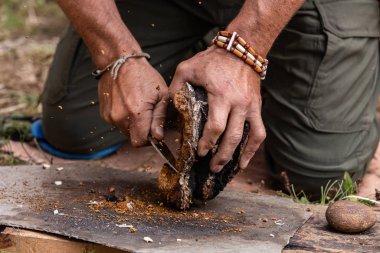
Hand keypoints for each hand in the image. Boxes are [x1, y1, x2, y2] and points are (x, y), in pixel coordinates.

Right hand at [98, 58, 168, 146]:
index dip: (149, 140)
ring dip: (132, 124)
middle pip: (133, 137)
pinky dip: (123, 118)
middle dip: (142, 131)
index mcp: (136, 114)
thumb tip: (158, 137)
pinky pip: (117, 123)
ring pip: (125, 131)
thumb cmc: (143, 75)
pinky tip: (127, 104)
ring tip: (137, 106)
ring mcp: (110, 116)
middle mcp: (120, 118)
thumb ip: (159, 119)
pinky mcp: (104, 113)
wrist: (119, 61)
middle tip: (147, 114)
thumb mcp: (161, 95)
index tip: (154, 131)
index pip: (140, 142)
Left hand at [169, 46, 265, 171]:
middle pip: (233, 136)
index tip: (200, 152)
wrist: (240, 50)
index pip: (216, 126)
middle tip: (211, 167)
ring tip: (229, 169)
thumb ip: (175, 89)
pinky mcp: (257, 107)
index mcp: (220, 95)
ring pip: (250, 137)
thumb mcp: (186, 69)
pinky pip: (260, 132)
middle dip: (222, 155)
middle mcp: (239, 103)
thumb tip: (168, 109)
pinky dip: (254, 148)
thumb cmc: (211, 60)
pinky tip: (245, 160)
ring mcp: (251, 106)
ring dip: (239, 155)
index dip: (208, 142)